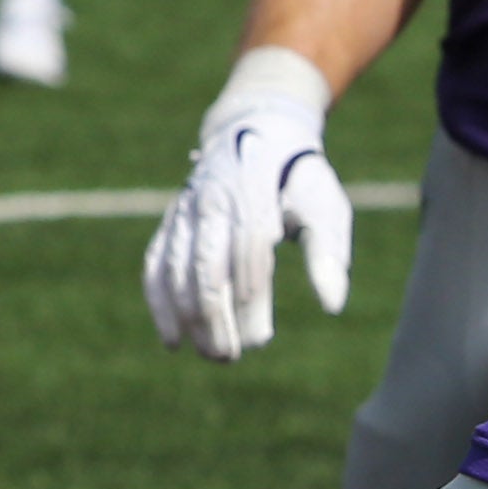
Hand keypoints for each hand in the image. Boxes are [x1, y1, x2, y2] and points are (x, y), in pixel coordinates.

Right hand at [144, 51, 352, 359]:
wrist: (256, 130)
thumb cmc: (299, 178)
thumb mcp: (325, 205)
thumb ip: (329, 253)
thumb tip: (332, 306)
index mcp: (253, 193)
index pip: (248, 253)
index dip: (250, 299)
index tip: (261, 341)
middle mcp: (211, 199)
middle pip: (204, 265)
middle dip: (213, 317)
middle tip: (230, 357)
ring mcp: (185, 210)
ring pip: (175, 268)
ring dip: (188, 317)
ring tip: (212, 354)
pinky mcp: (172, 222)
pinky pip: (155, 264)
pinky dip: (159, 302)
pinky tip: (173, 340)